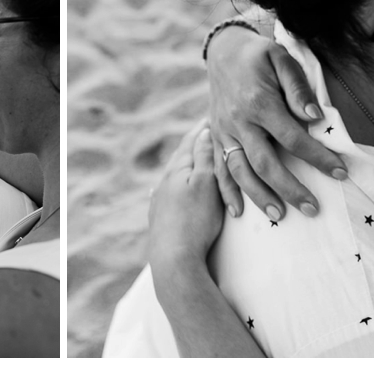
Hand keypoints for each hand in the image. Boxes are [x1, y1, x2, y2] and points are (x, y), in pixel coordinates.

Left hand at [148, 120, 222, 268]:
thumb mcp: (206, 184)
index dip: (203, 127)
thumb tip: (203, 132)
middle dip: (194, 143)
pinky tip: (163, 188)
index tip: (213, 114)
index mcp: (178, 169)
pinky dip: (173, 186)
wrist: (174, 260)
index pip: (191, 140)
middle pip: (181, 156)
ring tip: (191, 156)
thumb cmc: (195, 221)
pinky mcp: (160, 218)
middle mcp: (165, 181)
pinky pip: (168, 194)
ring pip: (174, 175)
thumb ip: (205, 158)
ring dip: (185, 164)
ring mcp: (160, 200)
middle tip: (204, 129)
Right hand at [206, 26, 346, 220]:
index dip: (318, 157)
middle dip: (289, 188)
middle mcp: (239, 121)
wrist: (222, 49)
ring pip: (239, 171)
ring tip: (279, 215)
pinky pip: (217, 169)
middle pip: (265, 162)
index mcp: (259, 103)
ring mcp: (223, 132)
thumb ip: (298, 89)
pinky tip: (238, 212)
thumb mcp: (282, 59)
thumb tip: (315, 118)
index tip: (340, 173)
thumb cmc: (258, 55)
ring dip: (259, 196)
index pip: (293, 138)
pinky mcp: (214, 137)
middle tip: (313, 208)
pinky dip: (226, 192)